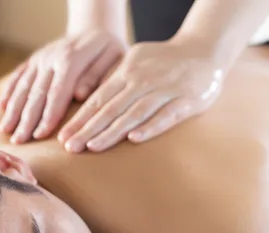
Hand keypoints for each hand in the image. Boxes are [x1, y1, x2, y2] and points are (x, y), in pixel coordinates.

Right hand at [0, 30, 126, 143]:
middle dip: (26, 120)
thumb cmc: (109, 49)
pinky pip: (18, 75)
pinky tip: (1, 108)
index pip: (57, 93)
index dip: (48, 115)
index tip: (39, 136)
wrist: (95, 25)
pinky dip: (9, 91)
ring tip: (5, 130)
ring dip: (13, 110)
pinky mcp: (33, 59)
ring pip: (23, 86)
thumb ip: (96, 76)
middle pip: (36, 94)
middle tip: (18, 142)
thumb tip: (79, 95)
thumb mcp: (113, 58)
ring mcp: (39, 58)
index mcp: (71, 60)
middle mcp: (50, 58)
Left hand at [57, 40, 224, 152]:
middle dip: (88, 129)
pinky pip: (166, 115)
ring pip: (134, 113)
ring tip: (93, 146)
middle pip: (111, 109)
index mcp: (128, 72)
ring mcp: (165, 90)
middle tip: (70, 147)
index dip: (80, 119)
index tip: (62, 137)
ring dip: (112, 131)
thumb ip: (116, 79)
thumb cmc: (165, 61)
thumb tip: (90, 100)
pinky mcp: (187, 101)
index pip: (98, 99)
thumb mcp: (136, 61)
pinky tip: (134, 140)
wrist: (205, 49)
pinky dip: (150, 127)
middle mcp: (143, 81)